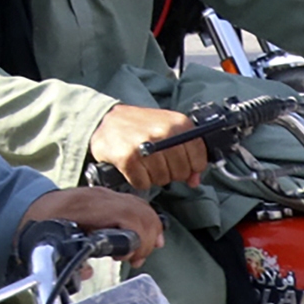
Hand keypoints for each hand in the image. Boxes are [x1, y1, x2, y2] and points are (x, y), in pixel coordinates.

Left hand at [19, 186, 163, 259]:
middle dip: (146, 240)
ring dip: (149, 232)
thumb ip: (68, 259)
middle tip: (134, 260)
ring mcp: (104, 194)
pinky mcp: (108, 197)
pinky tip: (143, 239)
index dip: (137, 239)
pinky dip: (145, 222)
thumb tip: (87, 273)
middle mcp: (98, 196)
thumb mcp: (48, 243)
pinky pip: (137, 205)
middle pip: (140, 212)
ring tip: (137, 253)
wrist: (29, 205)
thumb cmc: (37, 224)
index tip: (128, 258)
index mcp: (84, 207)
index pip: (128, 215)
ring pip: (142, 207)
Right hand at [89, 102, 207, 190]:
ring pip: (162, 179)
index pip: (199, 160)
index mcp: (178, 123)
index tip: (180, 164)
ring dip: (153, 177)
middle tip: (158, 164)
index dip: (191, 168)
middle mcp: (163, 132)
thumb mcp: (168, 130)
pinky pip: (143, 183)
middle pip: (180, 172)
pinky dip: (138, 180)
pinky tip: (133, 168)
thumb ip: (186, 153)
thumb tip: (194, 180)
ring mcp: (145, 145)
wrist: (104, 120)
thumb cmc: (140, 126)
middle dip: (171, 173)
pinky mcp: (127, 157)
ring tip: (144, 164)